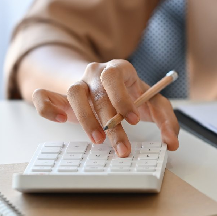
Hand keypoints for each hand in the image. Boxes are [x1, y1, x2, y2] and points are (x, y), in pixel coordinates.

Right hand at [31, 60, 178, 156]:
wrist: (106, 87)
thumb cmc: (131, 95)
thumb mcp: (153, 103)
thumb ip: (167, 120)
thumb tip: (172, 142)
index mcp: (119, 69)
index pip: (116, 77)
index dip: (123, 98)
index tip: (134, 120)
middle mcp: (96, 73)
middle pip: (99, 92)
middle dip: (111, 122)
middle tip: (122, 146)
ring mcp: (76, 83)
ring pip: (74, 93)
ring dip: (85, 118)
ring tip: (98, 140)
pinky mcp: (60, 96)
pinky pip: (44, 96)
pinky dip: (47, 106)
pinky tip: (58, 119)